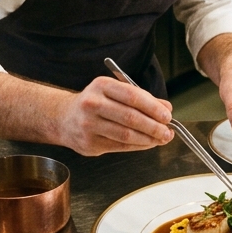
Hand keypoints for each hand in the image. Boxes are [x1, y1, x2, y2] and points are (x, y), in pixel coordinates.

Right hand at [56, 76, 172, 155]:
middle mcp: (93, 104)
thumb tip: (166, 108)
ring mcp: (89, 125)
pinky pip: (120, 146)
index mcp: (102, 86)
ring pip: (126, 135)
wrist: (63, 118)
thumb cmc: (95, 103)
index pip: (133, 96)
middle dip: (154, 126)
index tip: (167, 115)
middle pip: (130, 117)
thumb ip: (141, 98)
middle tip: (168, 131)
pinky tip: (148, 143)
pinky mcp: (89, 143)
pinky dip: (138, 146)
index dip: (153, 107)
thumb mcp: (114, 92)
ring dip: (148, 139)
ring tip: (161, 139)